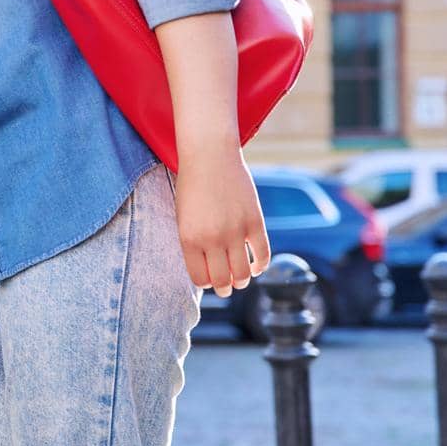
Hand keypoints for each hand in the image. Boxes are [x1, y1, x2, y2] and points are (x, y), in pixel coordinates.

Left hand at [174, 147, 270, 297]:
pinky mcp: (255, 222)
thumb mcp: (183, 218)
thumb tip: (207, 271)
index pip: (200, 279)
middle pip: (222, 281)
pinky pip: (262, 255)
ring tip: (240, 279)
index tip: (208, 282)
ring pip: (243, 273)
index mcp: (189, 240)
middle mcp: (212, 239)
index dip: (205, 284)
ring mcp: (235, 232)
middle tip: (226, 288)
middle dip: (224, 289)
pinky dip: (260, 266)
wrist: (209, 157)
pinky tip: (256, 267)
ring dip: (242, 281)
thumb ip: (193, 244)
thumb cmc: (191, 187)